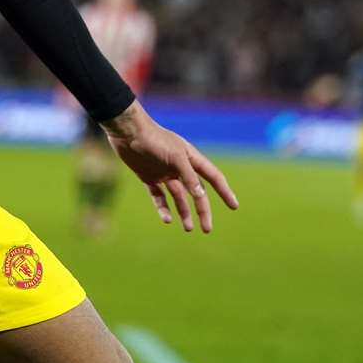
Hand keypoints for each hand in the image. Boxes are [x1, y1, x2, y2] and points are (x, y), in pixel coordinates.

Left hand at [100, 101, 237, 232]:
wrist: (127, 132)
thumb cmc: (154, 140)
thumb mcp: (175, 157)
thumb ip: (188, 176)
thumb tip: (201, 196)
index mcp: (191, 159)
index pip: (213, 177)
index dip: (225, 192)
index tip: (234, 206)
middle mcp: (179, 167)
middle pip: (196, 193)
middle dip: (202, 211)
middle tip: (206, 229)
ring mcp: (164, 173)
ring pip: (178, 198)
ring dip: (184, 213)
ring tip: (187, 229)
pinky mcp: (149, 177)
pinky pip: (159, 197)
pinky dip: (163, 208)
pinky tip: (166, 219)